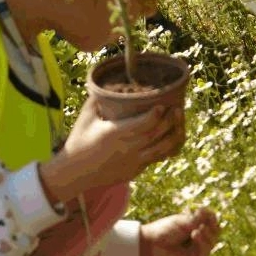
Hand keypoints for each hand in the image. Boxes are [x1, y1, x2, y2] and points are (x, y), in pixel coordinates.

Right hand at [40, 100, 184, 204]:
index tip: (162, 104)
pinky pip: (156, 159)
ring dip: (173, 136)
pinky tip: (171, 139)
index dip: (155, 114)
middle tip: (177, 108)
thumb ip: (96, 99)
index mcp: (115, 134)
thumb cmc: (79, 141)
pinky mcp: (135, 171)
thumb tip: (105, 83)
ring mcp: (134, 162)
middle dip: (169, 121)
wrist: (76, 172)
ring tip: (179, 123)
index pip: (142, 124)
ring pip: (162, 150)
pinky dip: (167, 149)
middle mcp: (128, 149)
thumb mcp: (85, 117)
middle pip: (156, 135)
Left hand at [140, 209, 218, 255]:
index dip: (211, 219)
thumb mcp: (181, 222)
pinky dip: (202, 241)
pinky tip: (196, 234)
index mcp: (192, 228)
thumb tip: (209, 211)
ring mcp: (196, 250)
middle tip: (203, 223)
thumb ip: (197, 219)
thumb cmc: (163, 231)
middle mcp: (195, 239)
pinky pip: (205, 252)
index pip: (208, 223)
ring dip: (207, 234)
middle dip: (212, 227)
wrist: (151, 244)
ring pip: (211, 242)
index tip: (208, 213)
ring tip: (196, 230)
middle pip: (213, 233)